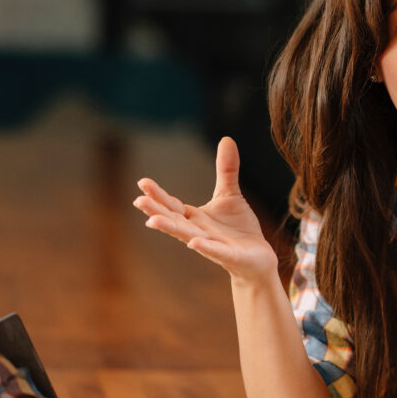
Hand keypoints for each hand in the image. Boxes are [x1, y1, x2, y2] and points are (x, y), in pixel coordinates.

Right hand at [133, 137, 278, 280]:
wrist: (257, 258)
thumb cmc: (238, 229)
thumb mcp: (230, 195)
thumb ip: (225, 170)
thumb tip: (226, 138)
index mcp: (194, 218)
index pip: (172, 205)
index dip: (158, 195)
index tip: (142, 182)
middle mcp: (198, 232)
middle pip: (173, 220)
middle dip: (156, 211)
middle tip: (139, 201)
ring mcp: (212, 246)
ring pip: (188, 237)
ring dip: (171, 229)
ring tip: (153, 222)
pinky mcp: (230, 256)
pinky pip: (216, 252)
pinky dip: (205, 248)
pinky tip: (194, 243)